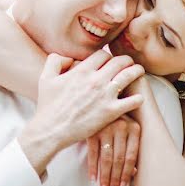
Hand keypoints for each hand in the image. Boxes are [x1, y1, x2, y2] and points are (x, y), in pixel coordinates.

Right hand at [18, 50, 144, 175]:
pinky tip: (138, 98)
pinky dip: (138, 97)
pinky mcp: (111, 112)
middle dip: (126, 60)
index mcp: (81, 71)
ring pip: (129, 76)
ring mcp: (105, 96)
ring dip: (137, 72)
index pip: (104, 54)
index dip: (108, 56)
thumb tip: (69, 58)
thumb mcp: (45, 78)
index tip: (110, 61)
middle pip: (120, 62)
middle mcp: (95, 80)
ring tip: (139, 73)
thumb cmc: (47, 106)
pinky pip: (133, 100)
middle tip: (129, 63)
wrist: (51, 130)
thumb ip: (55, 61)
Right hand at [86, 117, 139, 185]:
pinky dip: (93, 167)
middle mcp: (121, 127)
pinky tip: (93, 178)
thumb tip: (134, 173)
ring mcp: (106, 128)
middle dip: (115, 178)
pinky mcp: (92, 130)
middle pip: (119, 160)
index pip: (131, 157)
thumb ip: (132, 148)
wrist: (101, 100)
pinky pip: (93, 153)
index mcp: (134, 128)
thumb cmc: (117, 119)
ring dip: (105, 176)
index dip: (127, 174)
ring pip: (106, 159)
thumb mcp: (128, 130)